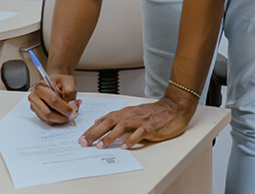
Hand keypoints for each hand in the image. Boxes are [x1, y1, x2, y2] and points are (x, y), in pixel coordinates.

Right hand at [28, 73, 80, 124]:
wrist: (56, 82)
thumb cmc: (60, 81)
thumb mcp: (68, 82)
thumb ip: (70, 93)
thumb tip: (71, 105)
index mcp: (41, 87)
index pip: (53, 101)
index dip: (65, 108)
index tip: (73, 110)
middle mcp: (35, 97)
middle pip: (48, 113)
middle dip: (62, 117)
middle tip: (72, 115)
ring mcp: (35, 107)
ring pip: (49, 119)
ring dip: (61, 119)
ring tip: (69, 112)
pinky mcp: (38, 113)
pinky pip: (49, 121)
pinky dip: (58, 119)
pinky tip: (64, 112)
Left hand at [79, 96, 194, 149]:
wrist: (173, 108)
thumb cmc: (153, 112)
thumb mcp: (132, 113)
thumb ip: (117, 117)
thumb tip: (99, 121)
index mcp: (125, 112)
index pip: (104, 120)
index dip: (92, 128)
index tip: (81, 137)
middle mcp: (130, 115)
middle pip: (109, 123)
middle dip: (95, 133)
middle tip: (84, 142)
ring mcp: (140, 121)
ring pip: (122, 127)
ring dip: (110, 137)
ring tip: (100, 146)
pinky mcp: (150, 127)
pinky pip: (140, 134)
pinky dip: (132, 140)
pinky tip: (125, 146)